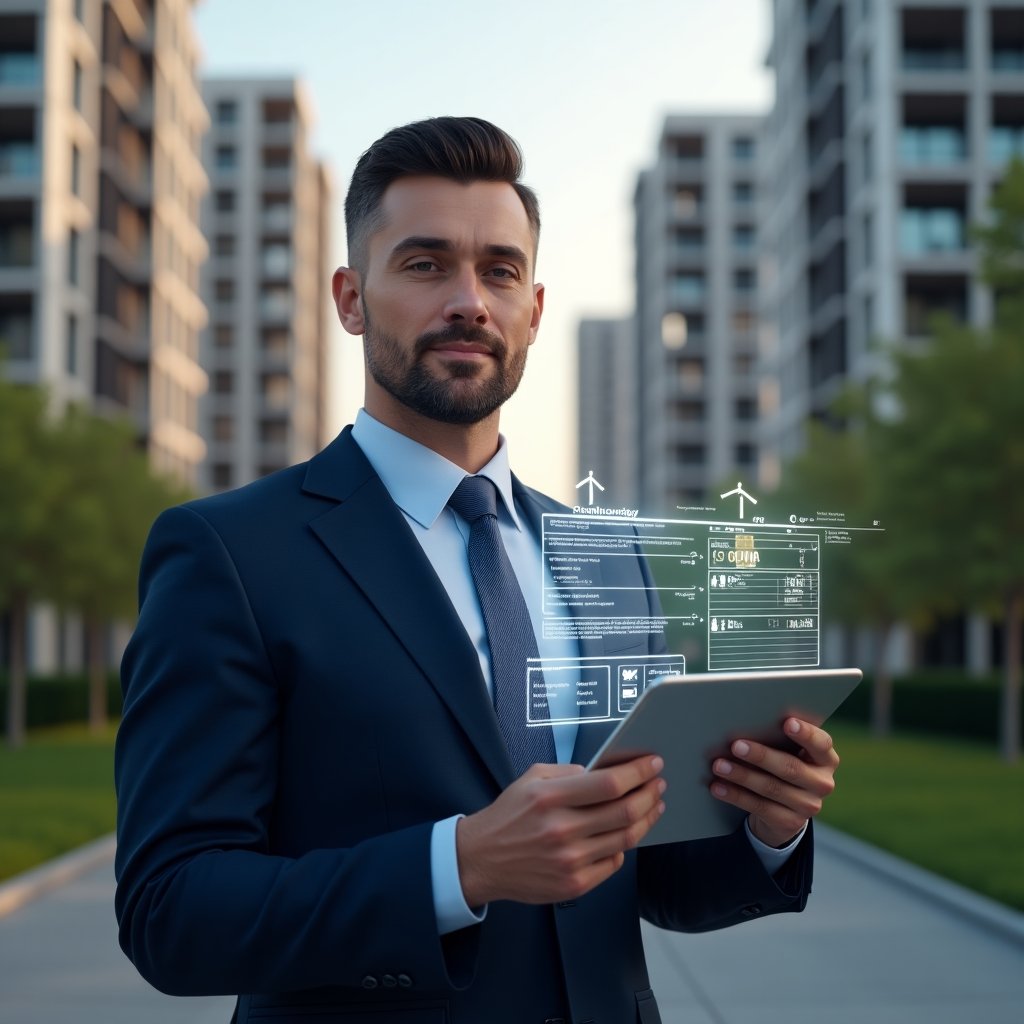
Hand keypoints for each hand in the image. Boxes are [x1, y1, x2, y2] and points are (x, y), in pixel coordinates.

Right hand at [456, 756, 665, 906]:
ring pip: (626, 838)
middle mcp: (562, 830)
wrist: (482, 859)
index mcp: (551, 798)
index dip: (638, 772)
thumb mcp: (531, 779)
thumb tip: (604, 772)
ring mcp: (570, 860)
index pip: (609, 784)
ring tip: (653, 805)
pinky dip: (625, 846)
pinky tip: (626, 833)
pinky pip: (614, 863)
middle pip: (625, 811)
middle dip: (650, 793)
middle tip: (659, 784)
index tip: (652, 763)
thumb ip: (568, 772)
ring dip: (647, 819)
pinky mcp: (574, 884)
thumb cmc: (508, 816)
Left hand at [709, 718, 838, 847]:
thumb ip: (777, 739)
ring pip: (771, 788)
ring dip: (742, 776)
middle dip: (761, 756)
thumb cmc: (782, 764)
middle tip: (735, 745)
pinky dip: (736, 795)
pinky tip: (718, 787)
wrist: (785, 808)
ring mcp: (809, 806)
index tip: (787, 722)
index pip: (821, 743)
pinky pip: (760, 807)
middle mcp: (822, 783)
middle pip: (790, 768)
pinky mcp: (790, 823)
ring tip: (719, 765)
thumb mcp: (787, 751)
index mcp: (825, 758)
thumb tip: (744, 723)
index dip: (806, 733)